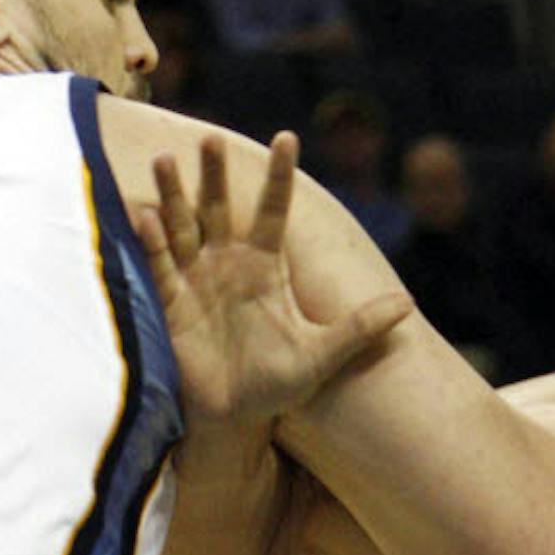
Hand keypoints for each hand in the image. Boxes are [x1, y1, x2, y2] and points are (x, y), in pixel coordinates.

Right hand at [136, 132, 411, 424]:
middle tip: (213, 139)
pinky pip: (162, 267)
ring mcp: (197, 280)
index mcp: (266, 267)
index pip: (274, 210)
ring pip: (183, 227)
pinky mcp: (172, 304)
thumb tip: (408, 304)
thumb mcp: (322, 356)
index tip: (287, 137)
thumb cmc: (278, 385)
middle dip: (214, 175)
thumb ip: (360, 327)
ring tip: (166, 160)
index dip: (280, 176)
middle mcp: (228, 264)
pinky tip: (146, 218)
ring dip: (173, 196)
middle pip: (219, 208)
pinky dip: (153, 244)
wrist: (236, 418)